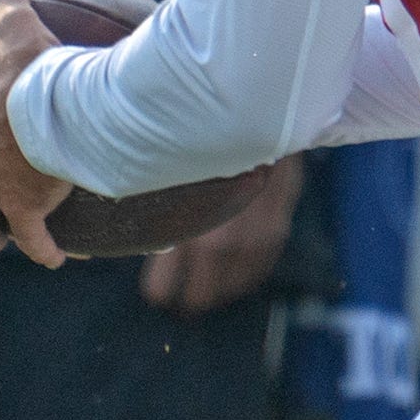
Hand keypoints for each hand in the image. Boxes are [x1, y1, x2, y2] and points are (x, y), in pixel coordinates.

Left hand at [141, 153, 304, 312]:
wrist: (260, 122)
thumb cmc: (209, 150)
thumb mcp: (175, 181)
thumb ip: (165, 212)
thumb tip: (143, 234)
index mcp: (184, 232)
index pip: (162, 288)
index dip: (160, 289)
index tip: (160, 291)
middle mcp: (217, 244)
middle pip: (199, 296)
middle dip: (190, 297)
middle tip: (185, 297)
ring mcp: (250, 241)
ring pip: (231, 287)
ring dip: (220, 289)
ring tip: (211, 287)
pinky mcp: (276, 232)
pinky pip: (259, 270)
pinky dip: (247, 275)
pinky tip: (237, 273)